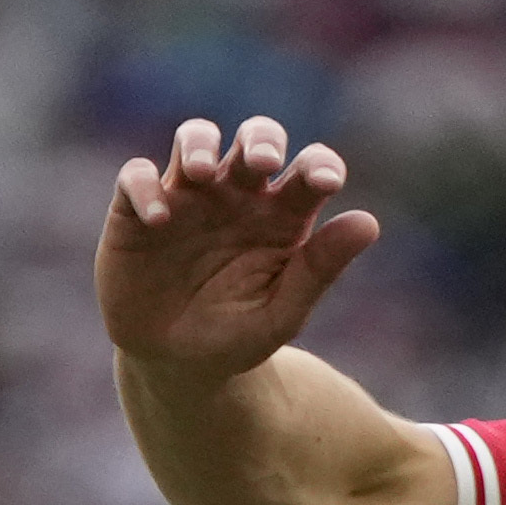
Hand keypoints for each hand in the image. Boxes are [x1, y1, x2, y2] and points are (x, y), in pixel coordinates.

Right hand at [95, 113, 376, 375]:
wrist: (176, 366)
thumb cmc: (235, 337)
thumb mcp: (280, 314)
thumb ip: (320, 270)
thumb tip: (368, 223)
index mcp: (281, 214)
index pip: (309, 169)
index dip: (320, 164)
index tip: (325, 181)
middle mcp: (236, 195)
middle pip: (254, 140)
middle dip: (261, 140)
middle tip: (263, 161)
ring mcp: (187, 198)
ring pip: (194, 138)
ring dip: (198, 142)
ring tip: (199, 172)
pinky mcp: (137, 211)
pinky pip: (137, 178)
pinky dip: (145, 188)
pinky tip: (157, 220)